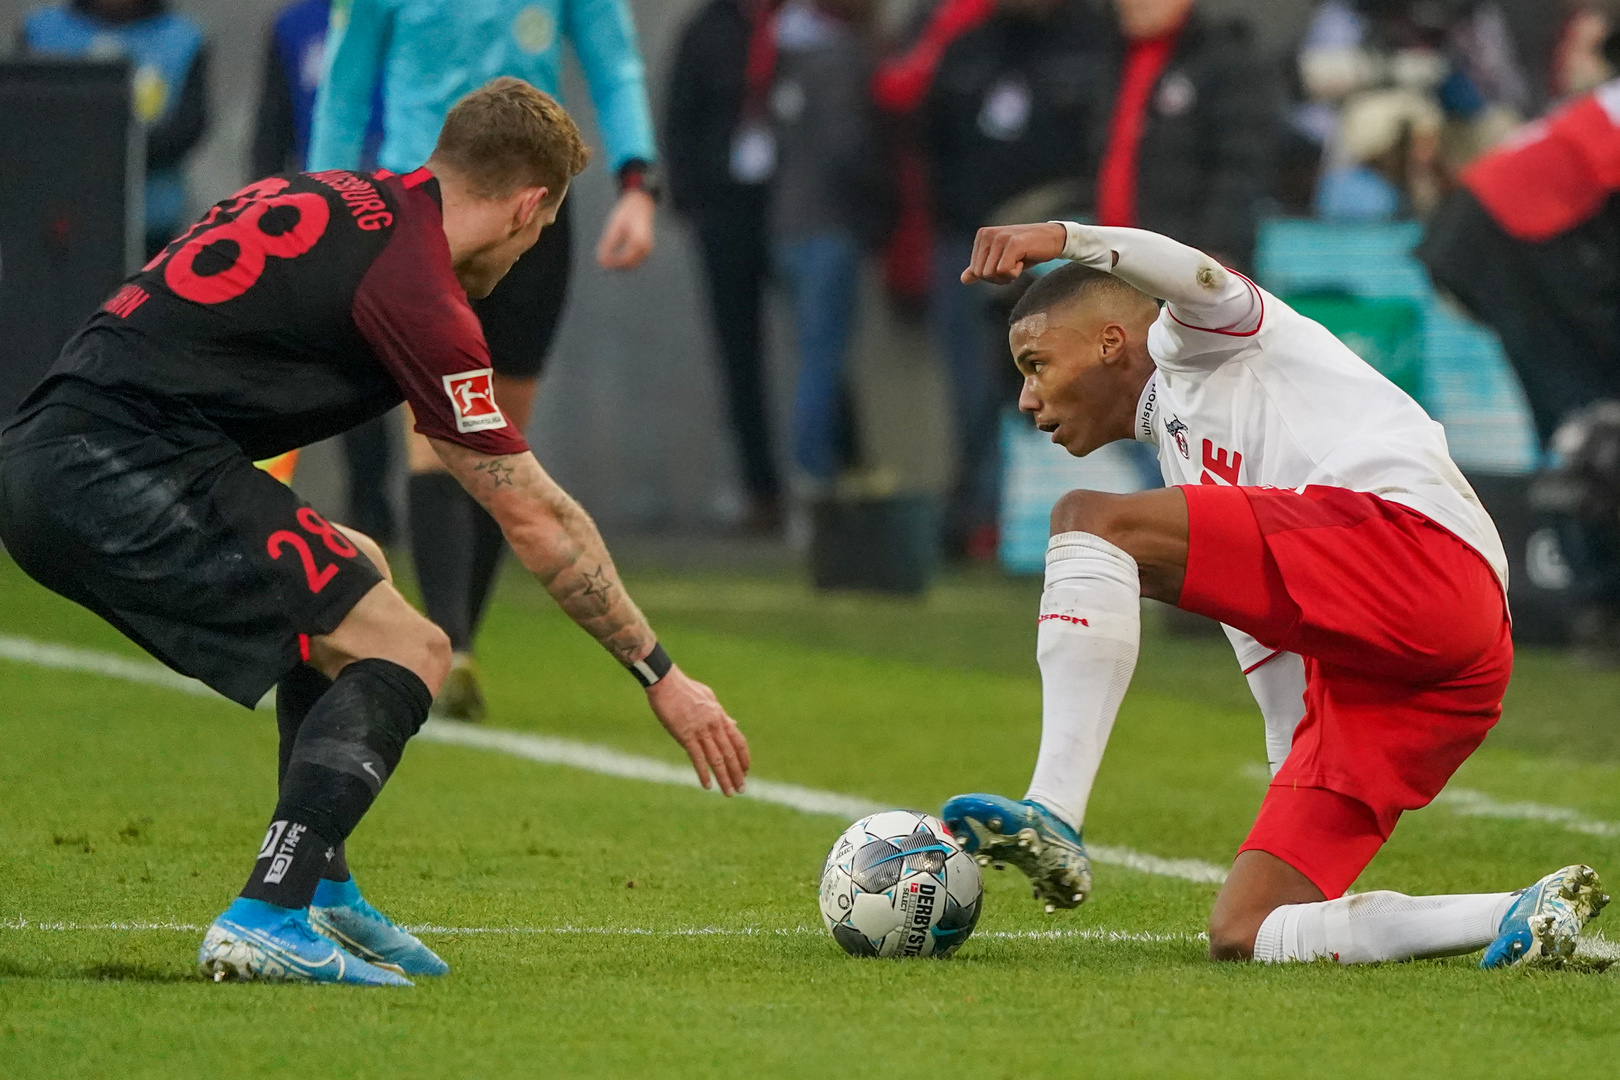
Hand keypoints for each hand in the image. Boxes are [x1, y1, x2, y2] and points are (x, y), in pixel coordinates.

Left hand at [596, 189, 655, 269]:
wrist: (641, 203)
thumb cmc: (626, 212)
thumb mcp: (614, 226)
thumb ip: (608, 244)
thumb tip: (600, 260)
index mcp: (639, 240)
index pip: (625, 259)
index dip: (612, 263)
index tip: (601, 263)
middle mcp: (646, 247)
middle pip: (630, 265)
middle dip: (616, 266)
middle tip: (603, 262)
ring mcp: (648, 249)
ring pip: (633, 264)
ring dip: (621, 265)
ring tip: (608, 259)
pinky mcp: (647, 248)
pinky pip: (636, 260)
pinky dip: (625, 261)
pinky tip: (615, 255)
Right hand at [647, 665, 750, 795]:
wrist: (666, 682)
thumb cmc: (685, 688)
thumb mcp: (709, 697)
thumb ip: (721, 713)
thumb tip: (733, 723)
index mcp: (720, 716)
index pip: (738, 741)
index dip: (744, 758)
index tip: (746, 771)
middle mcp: (714, 725)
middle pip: (730, 753)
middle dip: (737, 773)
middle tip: (742, 789)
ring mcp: (701, 731)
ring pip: (717, 759)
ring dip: (724, 777)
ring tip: (729, 792)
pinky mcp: (686, 735)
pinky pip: (697, 758)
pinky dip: (703, 773)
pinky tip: (707, 785)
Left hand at [961, 222, 1068, 284]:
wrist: (1054, 239)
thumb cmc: (1027, 250)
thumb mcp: (1001, 259)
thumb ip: (981, 268)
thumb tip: (963, 280)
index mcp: (982, 235)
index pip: (976, 271)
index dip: (993, 275)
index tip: (1007, 263)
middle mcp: (988, 234)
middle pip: (982, 274)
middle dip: (999, 277)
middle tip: (1014, 264)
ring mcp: (1000, 237)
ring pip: (991, 274)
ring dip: (1008, 275)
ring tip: (1019, 260)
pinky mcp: (1013, 243)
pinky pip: (1004, 271)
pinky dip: (1015, 272)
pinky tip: (1024, 259)